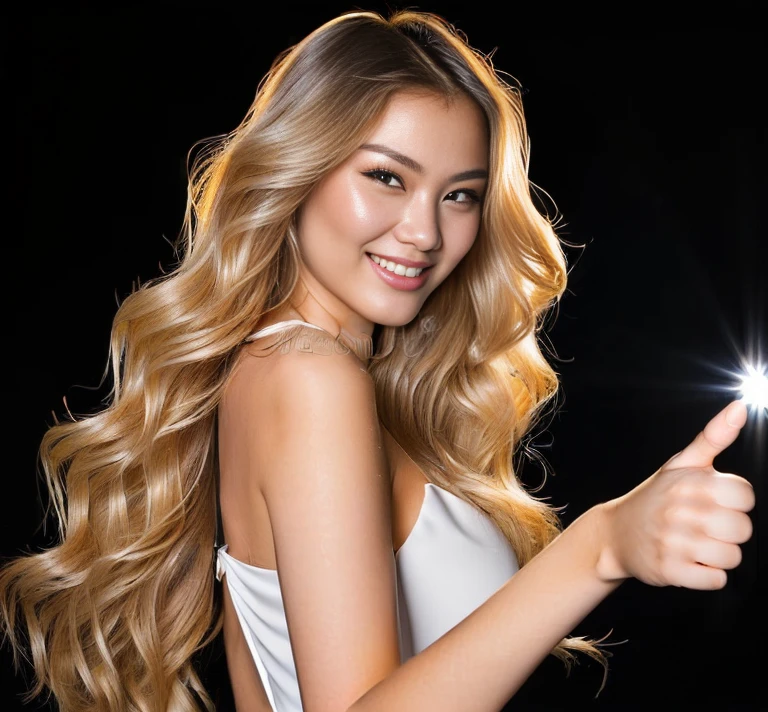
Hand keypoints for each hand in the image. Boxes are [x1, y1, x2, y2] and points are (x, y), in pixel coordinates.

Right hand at [595, 400, 755, 588]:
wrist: (615, 533)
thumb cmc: (657, 497)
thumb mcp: (681, 464)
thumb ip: (714, 436)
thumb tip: (740, 406)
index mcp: (689, 481)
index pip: (745, 497)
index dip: (733, 502)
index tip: (712, 501)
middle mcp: (681, 510)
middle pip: (743, 529)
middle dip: (728, 530)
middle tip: (704, 526)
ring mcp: (673, 541)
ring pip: (732, 557)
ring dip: (718, 555)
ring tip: (696, 544)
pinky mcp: (669, 570)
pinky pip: (715, 581)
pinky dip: (706, 575)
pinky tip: (688, 561)